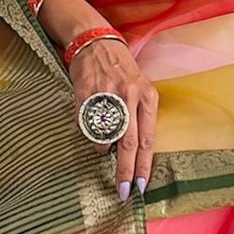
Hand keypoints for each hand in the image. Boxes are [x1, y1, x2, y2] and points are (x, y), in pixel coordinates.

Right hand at [69, 36, 157, 199]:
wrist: (96, 43)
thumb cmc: (122, 70)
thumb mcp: (140, 88)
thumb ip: (141, 116)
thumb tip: (134, 152)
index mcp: (148, 96)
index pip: (147, 139)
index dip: (143, 165)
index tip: (139, 185)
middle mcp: (129, 95)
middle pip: (128, 143)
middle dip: (125, 170)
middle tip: (122, 190)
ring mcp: (106, 94)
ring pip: (105, 136)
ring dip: (103, 148)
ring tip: (103, 148)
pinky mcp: (85, 92)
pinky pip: (86, 124)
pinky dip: (88, 133)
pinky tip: (90, 131)